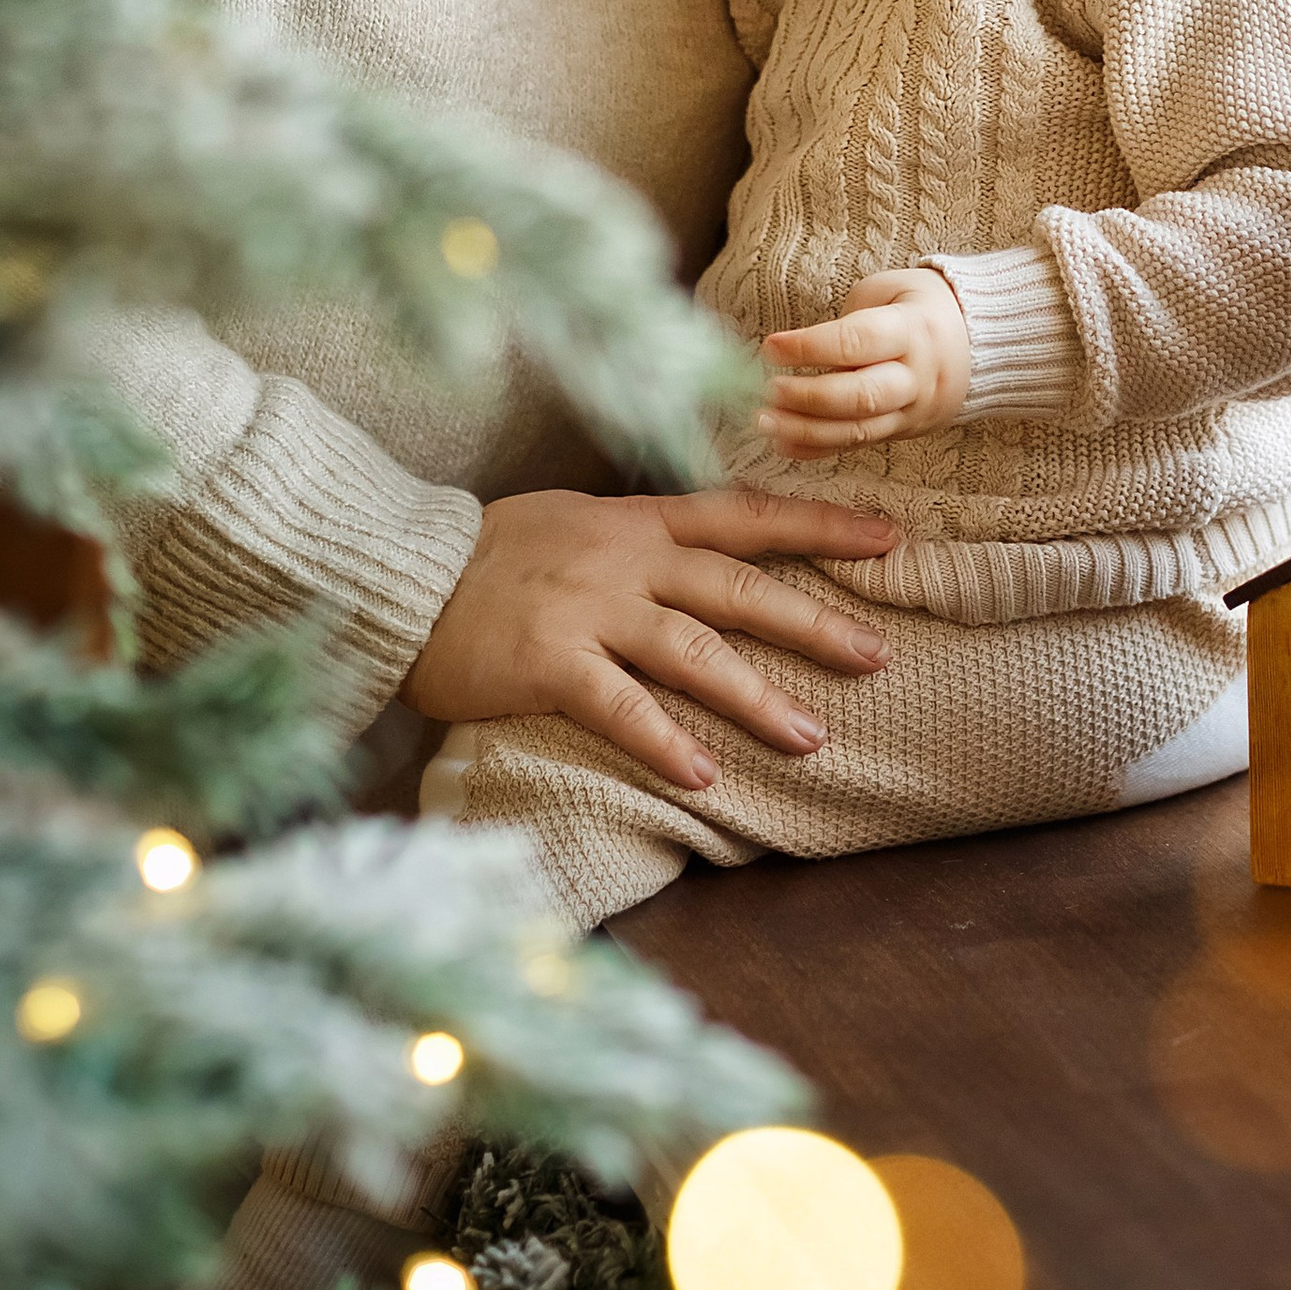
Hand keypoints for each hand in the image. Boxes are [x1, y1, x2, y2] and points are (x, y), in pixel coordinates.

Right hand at [405, 486, 897, 791]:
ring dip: (758, 696)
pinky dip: (664, 740)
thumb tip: (702, 556)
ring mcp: (589, 610)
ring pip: (693, 651)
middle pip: (739, 587)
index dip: (820, 525)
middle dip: (815, 621)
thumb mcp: (575, 522)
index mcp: (637, 523)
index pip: (745, 514)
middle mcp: (624, 560)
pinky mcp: (549, 662)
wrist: (401, 573)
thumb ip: (639, 540)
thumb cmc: (487, 554)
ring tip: (813, 737)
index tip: (888, 537)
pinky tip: (706, 774)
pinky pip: (619, 706)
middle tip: (879, 654)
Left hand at [759, 267, 970, 454]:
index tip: (770, 346)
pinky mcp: (902, 432)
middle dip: (807, 397)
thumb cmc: (921, 307)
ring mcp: (911, 410)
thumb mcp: (890, 290)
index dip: (810, 347)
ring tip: (764, 421)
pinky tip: (782, 444)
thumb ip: (850, 318)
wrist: (979, 342)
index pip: (857, 342)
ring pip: (857, 430)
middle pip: (859, 396)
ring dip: (805, 430)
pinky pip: (857, 446)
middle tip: (766, 391)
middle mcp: (915, 376)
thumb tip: (801, 350)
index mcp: (912, 330)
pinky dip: (817, 449)